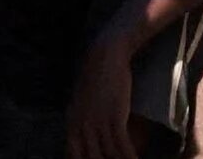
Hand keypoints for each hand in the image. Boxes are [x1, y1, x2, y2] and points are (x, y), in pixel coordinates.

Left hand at [67, 37, 137, 158]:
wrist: (105, 54)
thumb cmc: (96, 76)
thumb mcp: (80, 101)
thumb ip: (80, 121)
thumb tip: (85, 138)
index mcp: (72, 123)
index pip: (73, 156)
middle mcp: (82, 126)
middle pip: (92, 158)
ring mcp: (97, 123)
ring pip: (109, 155)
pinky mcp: (114, 117)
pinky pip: (122, 145)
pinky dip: (130, 157)